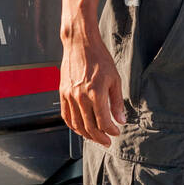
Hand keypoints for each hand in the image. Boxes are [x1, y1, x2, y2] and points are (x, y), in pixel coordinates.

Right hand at [60, 28, 125, 146]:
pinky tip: (80, 128)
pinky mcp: (62, 93)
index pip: (103, 121)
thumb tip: (120, 119)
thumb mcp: (114, 79)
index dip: (111, 130)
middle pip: (89, 126)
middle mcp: (81, 96)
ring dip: (86, 135)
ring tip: (95, 137)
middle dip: (100, 137)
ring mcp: (69, 95)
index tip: (116, 132)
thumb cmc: (99, 58)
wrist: (80, 43)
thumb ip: (117, 102)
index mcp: (96, 92)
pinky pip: (65, 115)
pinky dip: (73, 126)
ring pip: (77, 124)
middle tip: (107, 141)